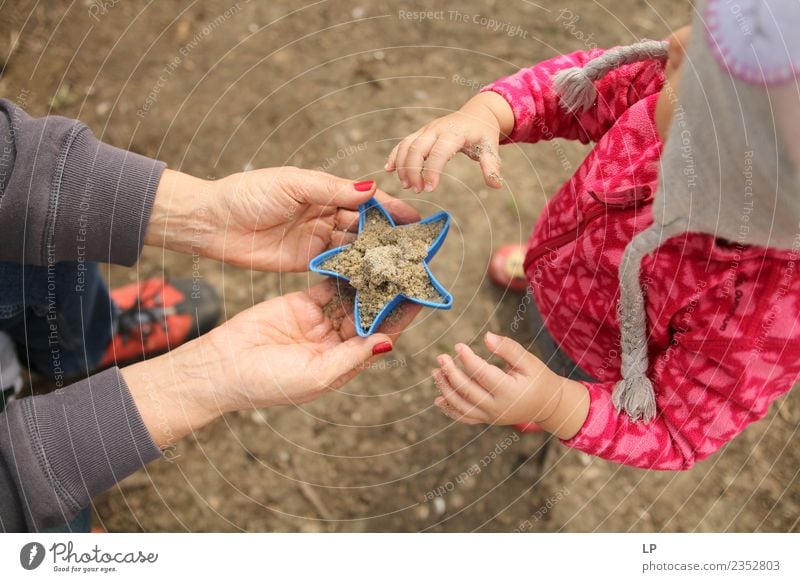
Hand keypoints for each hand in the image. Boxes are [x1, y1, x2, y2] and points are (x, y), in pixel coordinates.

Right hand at [123, 280, 420, 447]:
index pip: (381, 336)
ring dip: (369, 279)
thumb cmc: (268, 383)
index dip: (401, 318)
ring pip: (351, 296)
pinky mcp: (301, 303)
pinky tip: (359, 254)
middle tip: (409, 267)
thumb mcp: (316, 375)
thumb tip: (388, 343)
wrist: (222, 368)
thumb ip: (352, 357)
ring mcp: (319, 321)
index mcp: (345, 363)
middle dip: (389, 294)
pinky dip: (342, 271)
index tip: (420, 296)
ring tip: (389, 255)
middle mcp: (337, 342)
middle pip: (371, 314)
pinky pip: (327, 284)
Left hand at [146, 167, 419, 271]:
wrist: (213, 222)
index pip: (365, 200)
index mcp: (323, 190)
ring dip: (374, 256)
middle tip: (415, 249)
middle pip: (363, 226)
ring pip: (353, 248)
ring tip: (400, 267)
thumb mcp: (292, 185)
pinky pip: (335, 267)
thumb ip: (331, 189)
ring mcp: (316, 239)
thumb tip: (371, 189)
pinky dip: (353, 272)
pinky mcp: (305, 262)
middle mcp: (324, 215)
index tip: (415, 219)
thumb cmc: (249, 194)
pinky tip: (372, 280)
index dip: (390, 208)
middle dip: (389, 236)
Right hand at [385, 92, 513, 192]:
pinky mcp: (420, 133)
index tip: (430, 189)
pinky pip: (404, 143)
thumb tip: (496, 186)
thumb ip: (492, 166)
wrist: (477, 114)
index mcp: (454, 132)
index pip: (439, 152)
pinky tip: (389, 170)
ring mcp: (426, 130)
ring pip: (407, 145)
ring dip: (402, 166)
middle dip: (413, 170)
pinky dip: (395, 155)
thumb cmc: (483, 133)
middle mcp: (437, 129)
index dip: (432, 170)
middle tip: (416, 190)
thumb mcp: (490, 148)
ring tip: (406, 186)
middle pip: (417, 148)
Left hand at [431, 332, 588, 438]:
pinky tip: (438, 399)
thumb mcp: (528, 361)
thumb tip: (486, 336)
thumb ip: (508, 348)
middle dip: (451, 373)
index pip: (482, 375)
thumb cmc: (538, 378)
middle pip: (467, 391)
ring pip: (462, 406)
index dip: (468, 359)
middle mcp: (498, 408)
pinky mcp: (487, 420)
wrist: (547, 404)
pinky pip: (465, 418)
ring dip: (445, 390)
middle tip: (441, 357)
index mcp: (510, 392)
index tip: (458, 346)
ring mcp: (491, 417)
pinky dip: (450, 410)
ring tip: (436, 372)